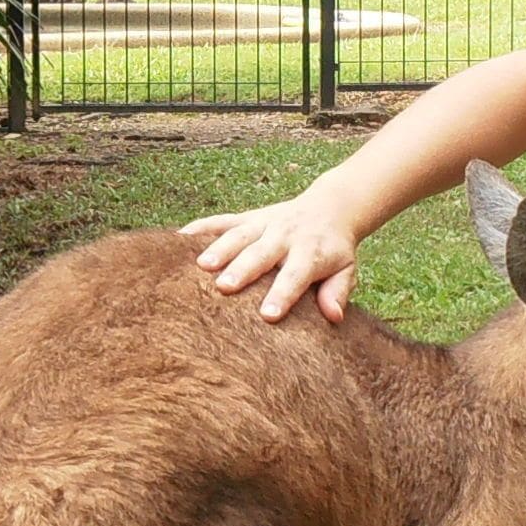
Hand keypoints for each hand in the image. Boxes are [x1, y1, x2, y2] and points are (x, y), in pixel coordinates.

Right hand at [181, 187, 361, 322]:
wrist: (329, 208)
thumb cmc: (333, 251)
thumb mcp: (347, 270)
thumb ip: (338, 291)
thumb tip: (334, 316)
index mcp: (311, 253)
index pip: (296, 276)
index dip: (282, 294)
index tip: (267, 314)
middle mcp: (285, 236)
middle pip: (262, 253)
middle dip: (243, 269)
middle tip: (224, 287)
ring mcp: (264, 224)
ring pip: (239, 235)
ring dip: (220, 249)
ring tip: (201, 266)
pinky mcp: (248, 217)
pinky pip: (221, 221)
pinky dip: (200, 228)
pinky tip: (178, 238)